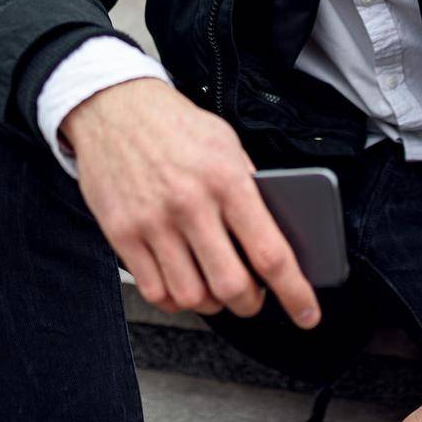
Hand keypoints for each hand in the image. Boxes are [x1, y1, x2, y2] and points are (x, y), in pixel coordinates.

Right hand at [59, 76, 321, 328]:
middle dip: (249, 304)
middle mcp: (190, 204)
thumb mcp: (227, 144)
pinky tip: (182, 282)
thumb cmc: (175, 126)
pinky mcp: (122, 234)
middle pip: (231, 286)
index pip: (270, 252)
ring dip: (211, 303)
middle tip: (252, 297)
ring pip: (192, 296)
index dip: (295, 292)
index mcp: (226, 180)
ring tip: (215, 288)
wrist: (114, 107)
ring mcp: (153, 222)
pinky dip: (174, 299)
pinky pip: (155, 290)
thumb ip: (249, 189)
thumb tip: (278, 235)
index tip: (308, 314)